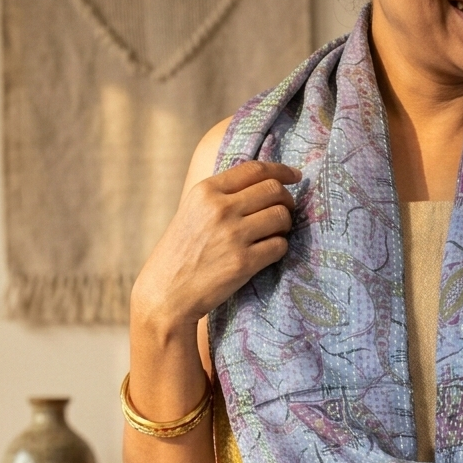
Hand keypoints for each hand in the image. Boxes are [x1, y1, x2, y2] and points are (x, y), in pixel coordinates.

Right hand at [132, 160, 300, 329]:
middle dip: (287, 200)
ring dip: (286, 225)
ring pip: (281, 216)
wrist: (166, 292)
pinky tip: (268, 252)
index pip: (255, 169)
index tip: (295, 176)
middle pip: (274, 190)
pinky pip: (279, 246)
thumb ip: (221, 196)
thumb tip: (261, 184)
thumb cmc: (180, 253)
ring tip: (276, 233)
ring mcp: (233, 235)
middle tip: (287, 211)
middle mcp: (220, 208)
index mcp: (206, 191)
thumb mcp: (192, 211)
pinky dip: (279, 248)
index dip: (281, 170)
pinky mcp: (244, 262)